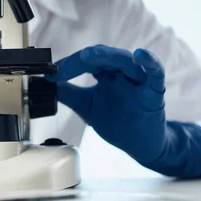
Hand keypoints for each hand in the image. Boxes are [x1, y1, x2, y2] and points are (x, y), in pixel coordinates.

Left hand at [46, 45, 200, 176]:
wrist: (140, 146)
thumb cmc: (118, 122)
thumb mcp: (86, 107)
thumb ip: (67, 94)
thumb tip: (44, 83)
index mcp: (107, 73)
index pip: (88, 61)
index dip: (69, 65)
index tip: (51, 74)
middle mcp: (123, 72)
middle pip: (104, 56)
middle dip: (83, 58)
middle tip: (62, 67)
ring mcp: (139, 80)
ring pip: (126, 60)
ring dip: (108, 56)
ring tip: (90, 55)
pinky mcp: (155, 92)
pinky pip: (156, 73)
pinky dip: (150, 62)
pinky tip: (140, 55)